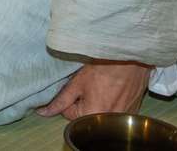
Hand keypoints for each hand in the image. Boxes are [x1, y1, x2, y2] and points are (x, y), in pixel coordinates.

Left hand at [37, 60, 151, 120]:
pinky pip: (115, 113)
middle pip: (85, 116)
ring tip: (102, 86)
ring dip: (97, 103)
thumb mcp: (77, 83)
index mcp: (92, 115)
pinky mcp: (132, 112)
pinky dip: (112, 103)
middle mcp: (108, 120)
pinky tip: (114, 89)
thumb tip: (43, 112)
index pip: (68, 113)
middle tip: (90, 85)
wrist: (129, 56)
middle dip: (83, 102)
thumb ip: (60, 100)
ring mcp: (122, 117)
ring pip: (99, 114)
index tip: (77, 86)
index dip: (69, 98)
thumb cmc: (103, 67)